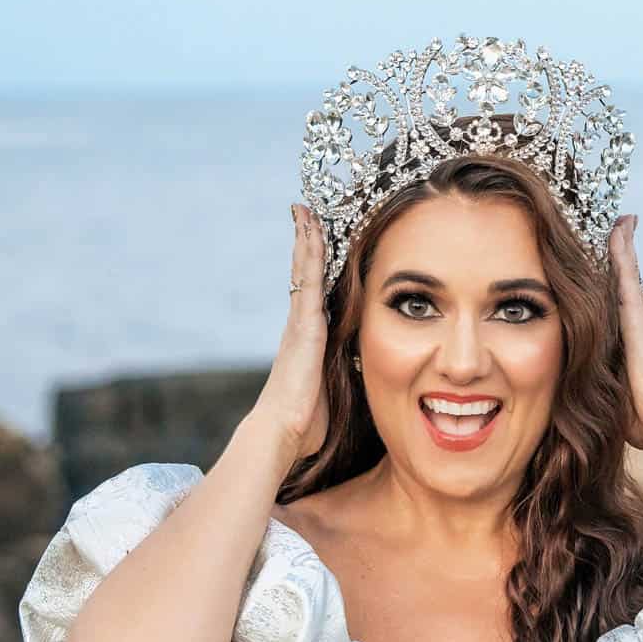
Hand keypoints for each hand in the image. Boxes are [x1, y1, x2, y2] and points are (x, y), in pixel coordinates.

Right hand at [252, 204, 331, 466]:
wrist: (283, 430)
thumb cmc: (306, 422)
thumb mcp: (331, 394)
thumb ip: (340, 381)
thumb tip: (359, 384)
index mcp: (309, 340)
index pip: (313, 295)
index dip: (313, 268)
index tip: (315, 244)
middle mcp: (301, 325)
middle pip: (304, 274)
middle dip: (306, 244)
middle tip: (305, 213)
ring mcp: (301, 322)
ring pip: (304, 270)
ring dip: (306, 239)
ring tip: (305, 210)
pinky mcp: (305, 323)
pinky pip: (308, 278)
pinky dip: (310, 251)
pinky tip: (312, 229)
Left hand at [608, 214, 642, 454]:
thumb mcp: (611, 404)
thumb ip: (599, 398)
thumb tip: (580, 415)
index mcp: (629, 346)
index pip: (616, 309)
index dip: (613, 288)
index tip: (612, 272)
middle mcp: (636, 327)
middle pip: (623, 284)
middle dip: (622, 258)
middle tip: (622, 231)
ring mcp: (638, 319)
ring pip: (625, 273)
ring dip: (623, 246)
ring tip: (623, 220)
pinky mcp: (637, 315)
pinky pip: (625, 272)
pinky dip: (622, 248)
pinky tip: (620, 225)